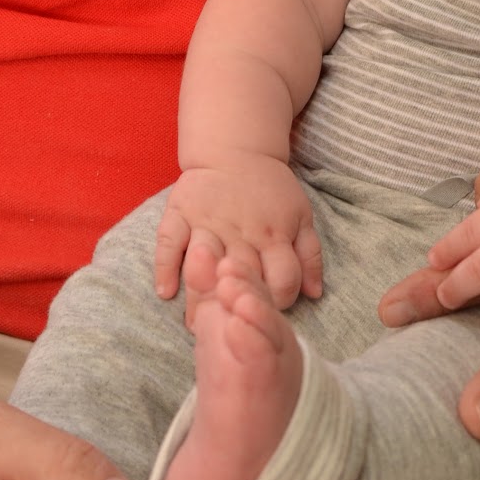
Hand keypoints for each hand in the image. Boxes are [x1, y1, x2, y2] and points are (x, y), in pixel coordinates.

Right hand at [154, 157, 322, 318]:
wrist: (235, 149)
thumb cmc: (270, 189)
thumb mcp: (301, 214)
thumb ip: (309, 254)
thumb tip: (314, 294)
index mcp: (273, 234)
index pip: (282, 280)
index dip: (280, 301)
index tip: (268, 311)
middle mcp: (240, 231)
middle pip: (240, 277)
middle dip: (236, 306)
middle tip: (229, 331)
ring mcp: (207, 222)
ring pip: (203, 265)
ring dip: (199, 296)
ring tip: (196, 326)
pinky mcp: (180, 212)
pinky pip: (169, 241)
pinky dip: (165, 266)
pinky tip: (165, 291)